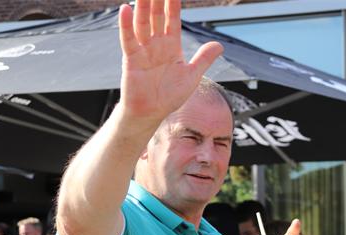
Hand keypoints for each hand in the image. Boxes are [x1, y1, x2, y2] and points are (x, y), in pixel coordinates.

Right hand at [117, 0, 222, 123]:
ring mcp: (143, 50)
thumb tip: (219, 45)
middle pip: (156, 16)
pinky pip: (129, 39)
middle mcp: (156, 44)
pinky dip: (126, 25)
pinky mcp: (131, 59)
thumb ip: (204, 58)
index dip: (173, 3)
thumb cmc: (170, 96)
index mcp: (171, 46)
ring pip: (143, 22)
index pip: (172, 19)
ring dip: (143, 6)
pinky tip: (126, 9)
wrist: (152, 113)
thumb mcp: (192, 75)